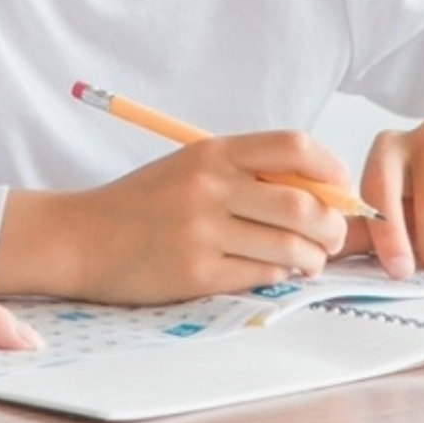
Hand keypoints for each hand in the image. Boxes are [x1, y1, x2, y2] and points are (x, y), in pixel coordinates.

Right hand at [4, 132, 352, 302]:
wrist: (83, 237)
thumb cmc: (144, 203)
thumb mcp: (192, 168)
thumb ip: (248, 173)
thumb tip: (323, 191)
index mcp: (212, 152)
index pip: (295, 146)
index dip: (332, 168)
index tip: (340, 188)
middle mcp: (209, 187)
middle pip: (304, 204)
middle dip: (333, 226)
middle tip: (332, 236)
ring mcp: (202, 232)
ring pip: (290, 247)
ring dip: (312, 257)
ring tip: (307, 258)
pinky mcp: (196, 273)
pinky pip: (262, 276)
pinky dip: (279, 275)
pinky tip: (271, 269)